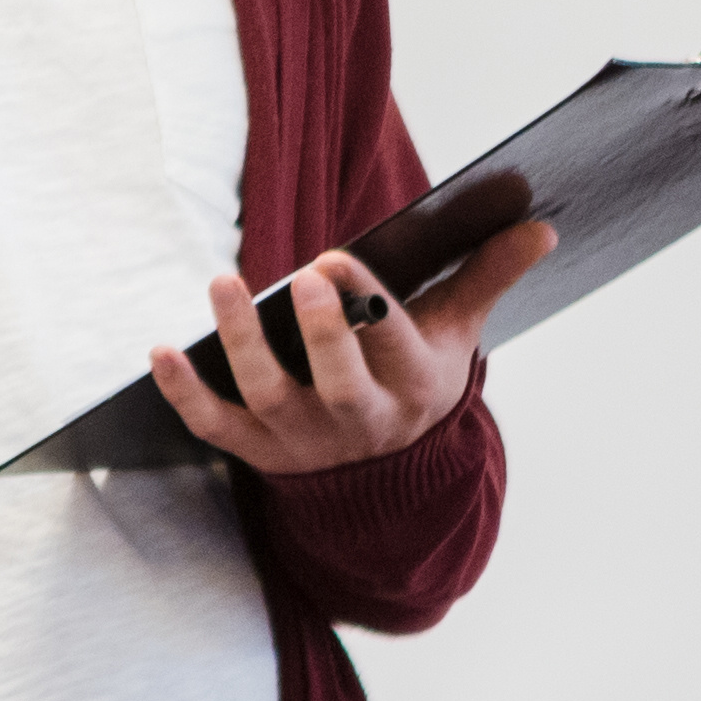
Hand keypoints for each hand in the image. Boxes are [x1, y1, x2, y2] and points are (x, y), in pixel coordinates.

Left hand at [153, 221, 556, 474]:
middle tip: (303, 274)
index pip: (391, 346)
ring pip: (267, 394)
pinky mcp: (256, 448)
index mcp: (410, 386)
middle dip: (323, 333)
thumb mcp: (456, 333)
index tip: (339, 260)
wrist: (390, 476)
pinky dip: (184, 393)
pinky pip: (213, 425)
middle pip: (337, 383)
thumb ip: (489, 276)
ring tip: (222, 283)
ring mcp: (302, 438)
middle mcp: (356, 419)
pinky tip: (159, 350)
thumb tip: (540, 223)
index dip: (366, 306)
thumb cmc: (415, 377)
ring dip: (240, 342)